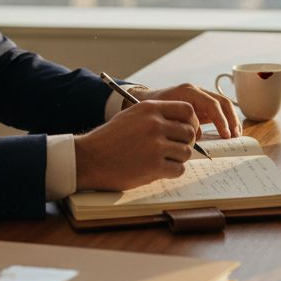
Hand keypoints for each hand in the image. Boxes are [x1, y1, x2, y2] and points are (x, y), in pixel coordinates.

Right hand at [74, 100, 198, 189]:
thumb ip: (155, 115)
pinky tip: (160, 170)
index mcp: (150, 109)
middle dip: (185, 142)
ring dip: (179, 158)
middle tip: (175, 149)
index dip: (191, 122)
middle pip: (189, 132)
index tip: (186, 131)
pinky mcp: (154, 166)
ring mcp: (155, 145)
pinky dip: (173, 171)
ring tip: (165, 160)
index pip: (187, 110)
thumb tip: (181, 122)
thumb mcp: (131, 116)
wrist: (89, 158)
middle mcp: (154, 124)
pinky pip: (179, 169)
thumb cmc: (109, 139)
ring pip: (186, 152)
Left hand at [134, 82, 239, 138]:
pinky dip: (225, 121)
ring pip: (223, 105)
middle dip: (231, 119)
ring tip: (236, 135)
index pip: (212, 104)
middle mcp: (197, 92)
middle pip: (222, 102)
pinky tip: (229, 133)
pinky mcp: (201, 106)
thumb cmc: (152, 109)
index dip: (221, 120)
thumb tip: (196, 138)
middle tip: (234, 136)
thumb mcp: (164, 116)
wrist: (144, 101)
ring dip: (232, 120)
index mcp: (188, 92)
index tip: (225, 135)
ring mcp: (201, 97)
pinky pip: (218, 111)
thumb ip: (179, 125)